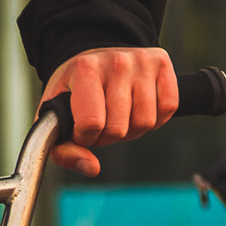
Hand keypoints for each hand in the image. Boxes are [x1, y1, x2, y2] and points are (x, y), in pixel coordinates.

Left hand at [40, 48, 177, 177]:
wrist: (92, 56)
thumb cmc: (73, 90)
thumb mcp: (56, 116)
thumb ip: (63, 150)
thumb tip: (92, 168)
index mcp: (84, 69)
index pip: (92, 124)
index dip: (86, 137)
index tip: (81, 128)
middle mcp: (116, 61)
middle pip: (119, 128)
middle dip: (108, 136)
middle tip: (101, 122)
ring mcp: (142, 61)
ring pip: (146, 122)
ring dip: (132, 129)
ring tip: (119, 115)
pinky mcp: (162, 62)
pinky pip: (168, 108)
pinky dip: (155, 118)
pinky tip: (138, 107)